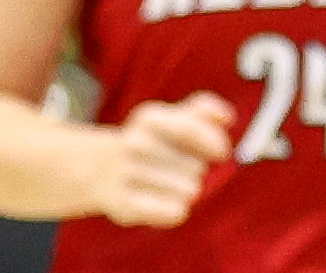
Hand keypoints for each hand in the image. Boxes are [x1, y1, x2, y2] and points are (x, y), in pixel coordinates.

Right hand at [93, 93, 234, 228]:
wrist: (99, 169)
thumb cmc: (149, 143)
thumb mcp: (170, 119)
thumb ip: (201, 112)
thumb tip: (227, 117)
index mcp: (149, 118)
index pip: (190, 128)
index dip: (213, 141)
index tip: (222, 152)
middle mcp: (136, 144)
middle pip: (196, 167)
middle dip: (194, 169)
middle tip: (176, 168)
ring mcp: (128, 175)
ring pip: (188, 191)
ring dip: (184, 191)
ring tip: (165, 184)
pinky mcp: (124, 206)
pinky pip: (173, 212)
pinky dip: (175, 210)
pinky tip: (164, 202)